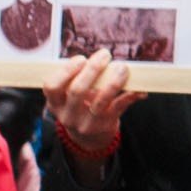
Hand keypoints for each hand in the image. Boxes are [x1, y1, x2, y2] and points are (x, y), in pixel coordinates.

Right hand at [46, 49, 136, 164]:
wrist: (89, 136)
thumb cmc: (80, 104)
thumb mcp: (70, 95)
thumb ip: (79, 77)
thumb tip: (104, 60)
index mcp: (55, 102)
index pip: (51, 87)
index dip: (66, 71)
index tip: (81, 58)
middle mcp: (68, 115)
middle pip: (77, 91)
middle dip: (92, 69)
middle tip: (105, 54)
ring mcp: (86, 123)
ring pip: (100, 101)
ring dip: (113, 82)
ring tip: (122, 68)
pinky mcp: (105, 125)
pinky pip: (119, 107)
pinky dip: (131, 95)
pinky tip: (140, 88)